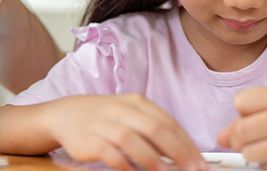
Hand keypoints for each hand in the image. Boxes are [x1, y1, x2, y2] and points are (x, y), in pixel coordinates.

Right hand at [50, 94, 207, 170]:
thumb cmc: (105, 117)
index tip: (200, 162)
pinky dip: (123, 163)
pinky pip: (108, 152)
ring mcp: (104, 123)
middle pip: (155, 129)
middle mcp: (122, 110)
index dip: (186, 143)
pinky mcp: (88, 139)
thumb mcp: (130, 115)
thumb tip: (182, 152)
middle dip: (177, 152)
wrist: (66, 114)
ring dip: (152, 159)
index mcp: (137, 102)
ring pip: (132, 139)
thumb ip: (153, 130)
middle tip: (191, 169)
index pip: (168, 123)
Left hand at [217, 86, 266, 170]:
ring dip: (254, 153)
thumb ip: (251, 113)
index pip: (240, 102)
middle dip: (239, 137)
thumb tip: (221, 138)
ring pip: (250, 154)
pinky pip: (266, 169)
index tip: (254, 115)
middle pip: (241, 132)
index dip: (242, 111)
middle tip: (252, 137)